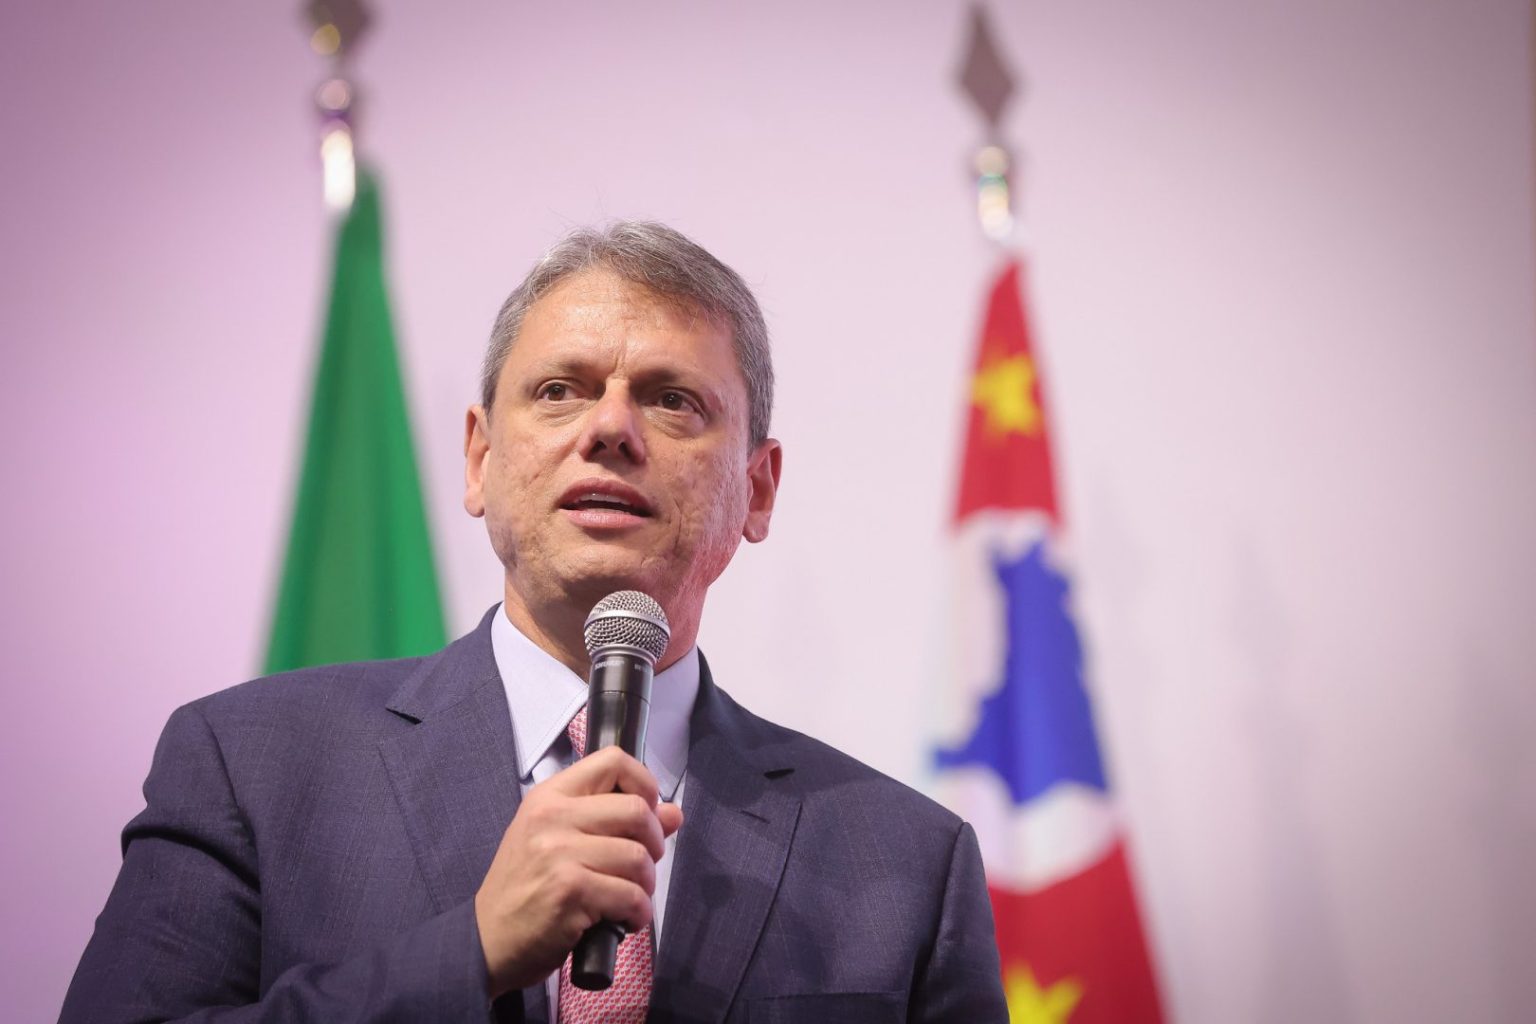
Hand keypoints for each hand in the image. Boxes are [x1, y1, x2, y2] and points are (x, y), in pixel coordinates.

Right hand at [473, 746, 684, 997]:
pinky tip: (623, 920)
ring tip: (630, 898)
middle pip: (637, 810)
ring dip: (646, 885)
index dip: (645, 783)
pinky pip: (631, 897)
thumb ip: (613, 821)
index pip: (612, 761)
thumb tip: (672, 812)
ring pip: (639, 857)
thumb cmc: (524, 889)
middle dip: (654, 842)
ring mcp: (560, 853)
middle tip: (642, 866)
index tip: (649, 811)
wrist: (486, 940)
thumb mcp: (558, 841)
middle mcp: (553, 817)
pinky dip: (638, 913)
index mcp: (550, 796)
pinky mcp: (570, 892)